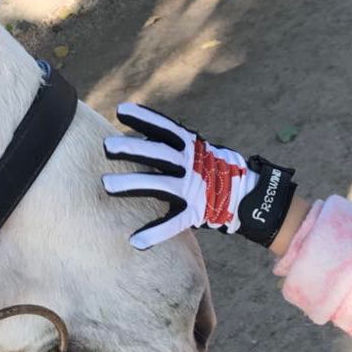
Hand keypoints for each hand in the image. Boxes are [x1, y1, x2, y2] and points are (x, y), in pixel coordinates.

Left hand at [103, 104, 296, 249]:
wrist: (246, 195)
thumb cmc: (211, 169)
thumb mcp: (196, 150)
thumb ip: (170, 146)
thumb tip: (140, 137)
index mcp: (190, 146)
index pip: (165, 128)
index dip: (144, 118)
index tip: (121, 110)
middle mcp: (190, 164)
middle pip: (157, 154)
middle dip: (132, 150)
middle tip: (106, 147)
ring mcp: (192, 188)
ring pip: (158, 185)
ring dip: (132, 185)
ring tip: (106, 185)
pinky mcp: (195, 212)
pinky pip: (172, 224)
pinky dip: (154, 233)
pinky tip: (135, 241)